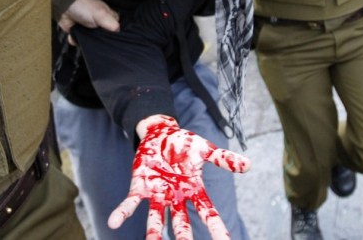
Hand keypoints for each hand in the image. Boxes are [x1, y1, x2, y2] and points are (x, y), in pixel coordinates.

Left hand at [58, 0, 119, 44]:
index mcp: (108, 18)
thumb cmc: (83, 6)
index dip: (113, 36)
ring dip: (86, 42)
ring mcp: (89, 29)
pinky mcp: (79, 33)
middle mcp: (100, 24)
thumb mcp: (101, 14)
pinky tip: (75, 36)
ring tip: (83, 36)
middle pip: (104, 39)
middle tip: (94, 38)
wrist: (64, 6)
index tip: (108, 38)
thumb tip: (119, 33)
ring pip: (92, 42)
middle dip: (98, 42)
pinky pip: (79, 42)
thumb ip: (112, 24)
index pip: (117, 30)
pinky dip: (75, 40)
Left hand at [108, 115, 250, 239]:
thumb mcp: (204, 148)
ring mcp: (157, 194)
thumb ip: (223, 158)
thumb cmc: (184, 143)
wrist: (160, 133)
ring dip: (153, 233)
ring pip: (155, 218)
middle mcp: (175, 197)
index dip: (216, 228)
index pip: (208, 212)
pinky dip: (122, 212)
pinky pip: (131, 202)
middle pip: (181, 222)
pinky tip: (113, 223)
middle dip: (183, 236)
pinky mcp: (140, 187)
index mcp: (193, 189)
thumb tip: (249, 165)